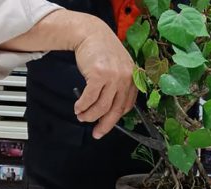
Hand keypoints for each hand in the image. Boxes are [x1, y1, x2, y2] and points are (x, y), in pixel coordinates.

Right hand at [0, 10, 137, 139]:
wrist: (91, 33)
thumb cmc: (103, 52)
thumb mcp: (118, 67)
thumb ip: (119, 85)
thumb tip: (110, 108)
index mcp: (133, 78)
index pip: (127, 106)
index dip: (115, 119)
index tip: (106, 127)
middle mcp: (126, 78)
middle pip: (116, 110)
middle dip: (104, 125)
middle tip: (96, 133)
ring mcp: (113, 77)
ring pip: (101, 106)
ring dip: (89, 115)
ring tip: (82, 117)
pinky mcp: (99, 74)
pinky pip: (89, 98)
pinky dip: (82, 106)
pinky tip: (77, 108)